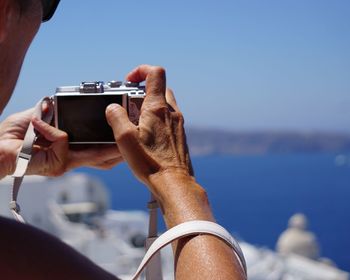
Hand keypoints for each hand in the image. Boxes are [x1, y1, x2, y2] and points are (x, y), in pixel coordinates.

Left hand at [0, 108, 121, 177]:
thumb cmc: (12, 137)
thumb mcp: (38, 119)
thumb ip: (53, 114)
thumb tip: (62, 102)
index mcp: (67, 150)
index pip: (94, 151)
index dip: (109, 146)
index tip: (121, 137)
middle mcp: (69, 159)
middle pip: (101, 158)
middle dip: (118, 150)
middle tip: (133, 141)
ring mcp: (64, 163)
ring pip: (94, 155)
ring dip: (108, 145)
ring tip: (122, 138)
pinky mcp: (57, 163)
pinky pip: (63, 140)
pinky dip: (51, 129)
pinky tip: (37, 125)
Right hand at [106, 65, 192, 197]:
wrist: (174, 183)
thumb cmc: (151, 163)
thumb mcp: (124, 138)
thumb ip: (116, 117)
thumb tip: (112, 107)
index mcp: (158, 108)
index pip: (155, 73)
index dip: (141, 71)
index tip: (129, 81)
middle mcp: (172, 113)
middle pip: (160, 88)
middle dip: (144, 91)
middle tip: (130, 105)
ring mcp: (178, 124)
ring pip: (165, 104)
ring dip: (151, 106)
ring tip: (137, 123)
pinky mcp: (180, 136)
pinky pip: (169, 120)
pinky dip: (158, 120)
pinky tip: (148, 137)